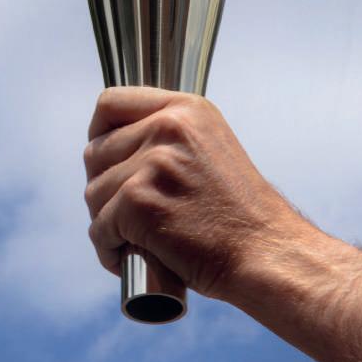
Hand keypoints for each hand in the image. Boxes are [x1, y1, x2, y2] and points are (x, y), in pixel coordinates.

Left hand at [83, 87, 301, 303]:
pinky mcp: (139, 202)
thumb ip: (169, 137)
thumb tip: (112, 144)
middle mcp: (167, 127)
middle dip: (103, 186)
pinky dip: (109, 250)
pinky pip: (100, 229)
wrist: (267, 253)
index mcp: (184, 109)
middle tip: (126, 214)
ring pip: (94, 193)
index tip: (107, 161)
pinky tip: (128, 258)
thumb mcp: (209, 149)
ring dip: (106, 223)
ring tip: (133, 240)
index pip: (110, 103)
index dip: (99, 134)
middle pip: (96, 152)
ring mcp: (152, 163)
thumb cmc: (238, 214)